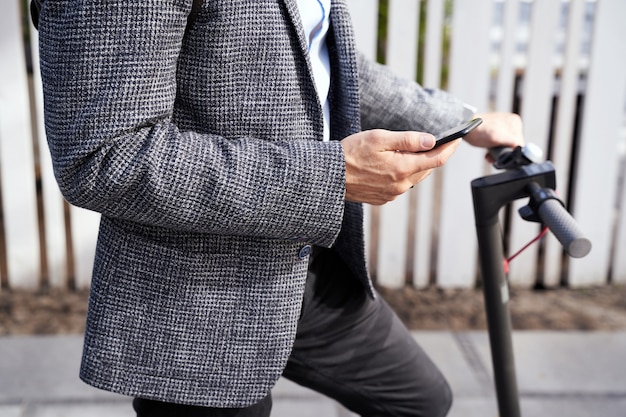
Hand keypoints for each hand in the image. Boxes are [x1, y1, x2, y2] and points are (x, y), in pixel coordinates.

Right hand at [341, 129, 459, 204]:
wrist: (329, 176)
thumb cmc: (351, 153)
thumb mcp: (379, 138)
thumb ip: (408, 140)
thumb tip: (431, 140)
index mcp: (402, 168)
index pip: (436, 159)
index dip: (449, 148)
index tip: (457, 139)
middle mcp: (400, 185)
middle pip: (426, 169)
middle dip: (432, 155)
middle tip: (433, 141)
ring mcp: (392, 194)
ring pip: (413, 178)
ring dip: (415, 165)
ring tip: (405, 151)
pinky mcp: (382, 199)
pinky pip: (399, 185)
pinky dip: (401, 174)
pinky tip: (389, 165)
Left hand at [464, 112, 523, 160]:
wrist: (463, 128)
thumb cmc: (478, 131)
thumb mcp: (496, 137)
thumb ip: (511, 141)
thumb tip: (521, 148)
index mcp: (515, 122)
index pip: (520, 143)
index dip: (511, 152)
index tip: (501, 156)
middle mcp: (511, 123)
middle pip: (513, 145)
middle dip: (503, 153)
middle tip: (492, 156)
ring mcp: (504, 128)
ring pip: (506, 146)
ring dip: (498, 153)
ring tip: (489, 154)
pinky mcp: (497, 133)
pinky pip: (500, 145)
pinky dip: (494, 151)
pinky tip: (488, 152)